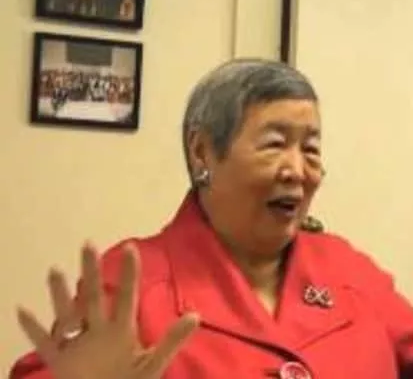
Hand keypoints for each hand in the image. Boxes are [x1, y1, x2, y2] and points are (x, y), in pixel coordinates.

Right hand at [17, 242, 198, 378]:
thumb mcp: (153, 364)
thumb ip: (172, 340)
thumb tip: (196, 316)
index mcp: (121, 331)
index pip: (125, 296)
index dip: (128, 273)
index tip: (131, 247)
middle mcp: (98, 332)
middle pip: (93, 297)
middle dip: (90, 272)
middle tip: (88, 243)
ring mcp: (78, 345)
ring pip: (67, 315)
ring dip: (60, 295)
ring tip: (55, 271)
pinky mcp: (61, 362)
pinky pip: (44, 343)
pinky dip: (32, 328)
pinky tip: (21, 310)